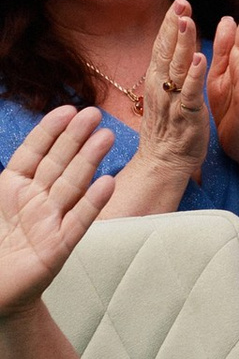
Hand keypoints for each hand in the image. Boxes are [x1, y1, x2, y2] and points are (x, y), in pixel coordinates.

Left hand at [0, 108, 114, 319]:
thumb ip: (1, 185)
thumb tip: (5, 165)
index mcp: (12, 190)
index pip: (33, 153)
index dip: (48, 132)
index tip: (67, 110)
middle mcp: (34, 202)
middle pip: (57, 164)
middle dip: (75, 138)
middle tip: (95, 114)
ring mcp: (49, 222)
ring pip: (71, 186)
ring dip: (89, 161)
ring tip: (106, 137)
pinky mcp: (58, 248)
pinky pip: (78, 222)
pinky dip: (92, 204)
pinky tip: (107, 184)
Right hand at [135, 0, 209, 184]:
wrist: (163, 164)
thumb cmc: (167, 127)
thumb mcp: (165, 93)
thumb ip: (168, 68)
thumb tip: (169, 45)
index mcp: (158, 81)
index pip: (163, 47)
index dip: (170, 25)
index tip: (178, 2)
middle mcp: (161, 88)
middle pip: (167, 52)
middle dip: (174, 26)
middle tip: (181, 2)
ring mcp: (173, 101)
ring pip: (177, 68)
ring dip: (183, 44)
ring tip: (188, 21)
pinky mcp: (187, 117)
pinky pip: (190, 94)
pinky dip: (195, 77)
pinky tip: (201, 60)